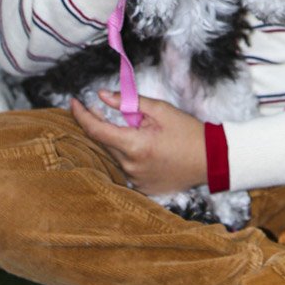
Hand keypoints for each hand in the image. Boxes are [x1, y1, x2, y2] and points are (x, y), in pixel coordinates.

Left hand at [70, 90, 207, 191]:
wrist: (210, 159)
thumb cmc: (187, 131)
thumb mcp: (160, 110)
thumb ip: (129, 102)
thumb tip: (102, 96)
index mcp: (134, 145)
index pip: (96, 130)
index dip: (81, 115)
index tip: (73, 102)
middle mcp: (131, 166)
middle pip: (103, 143)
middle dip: (101, 124)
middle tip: (104, 109)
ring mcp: (136, 180)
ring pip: (115, 155)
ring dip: (117, 140)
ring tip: (137, 129)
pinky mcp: (142, 188)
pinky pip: (126, 168)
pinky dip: (128, 154)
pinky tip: (145, 147)